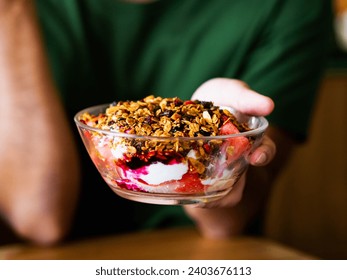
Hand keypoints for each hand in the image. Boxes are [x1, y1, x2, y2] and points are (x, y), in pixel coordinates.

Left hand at [184, 78, 275, 237]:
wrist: (193, 108)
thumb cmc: (219, 99)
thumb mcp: (232, 93)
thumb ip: (246, 98)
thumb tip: (269, 105)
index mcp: (249, 141)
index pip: (263, 151)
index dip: (263, 155)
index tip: (258, 156)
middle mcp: (234, 159)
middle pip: (239, 178)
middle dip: (235, 184)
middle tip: (225, 190)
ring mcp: (214, 169)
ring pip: (216, 189)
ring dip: (210, 195)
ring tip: (201, 200)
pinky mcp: (195, 175)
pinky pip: (195, 189)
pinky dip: (189, 191)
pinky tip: (181, 193)